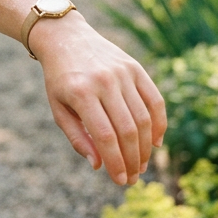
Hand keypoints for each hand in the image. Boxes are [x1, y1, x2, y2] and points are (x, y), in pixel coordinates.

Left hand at [31, 12, 166, 185]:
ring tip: (141, 164)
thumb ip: (77, 137)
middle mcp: (103, 80)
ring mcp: (122, 72)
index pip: (105, 136)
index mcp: (80, 91)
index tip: (120, 180)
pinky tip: (155, 142)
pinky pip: (155, 100)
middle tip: (133, 177)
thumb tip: (99, 165)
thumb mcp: (58, 107)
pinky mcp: (135, 67)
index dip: (116, 162)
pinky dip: (159, 124)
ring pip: (144, 118)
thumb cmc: (60, 78)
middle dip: (133, 160)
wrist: (64, 36)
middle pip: (127, 130)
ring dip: (146, 148)